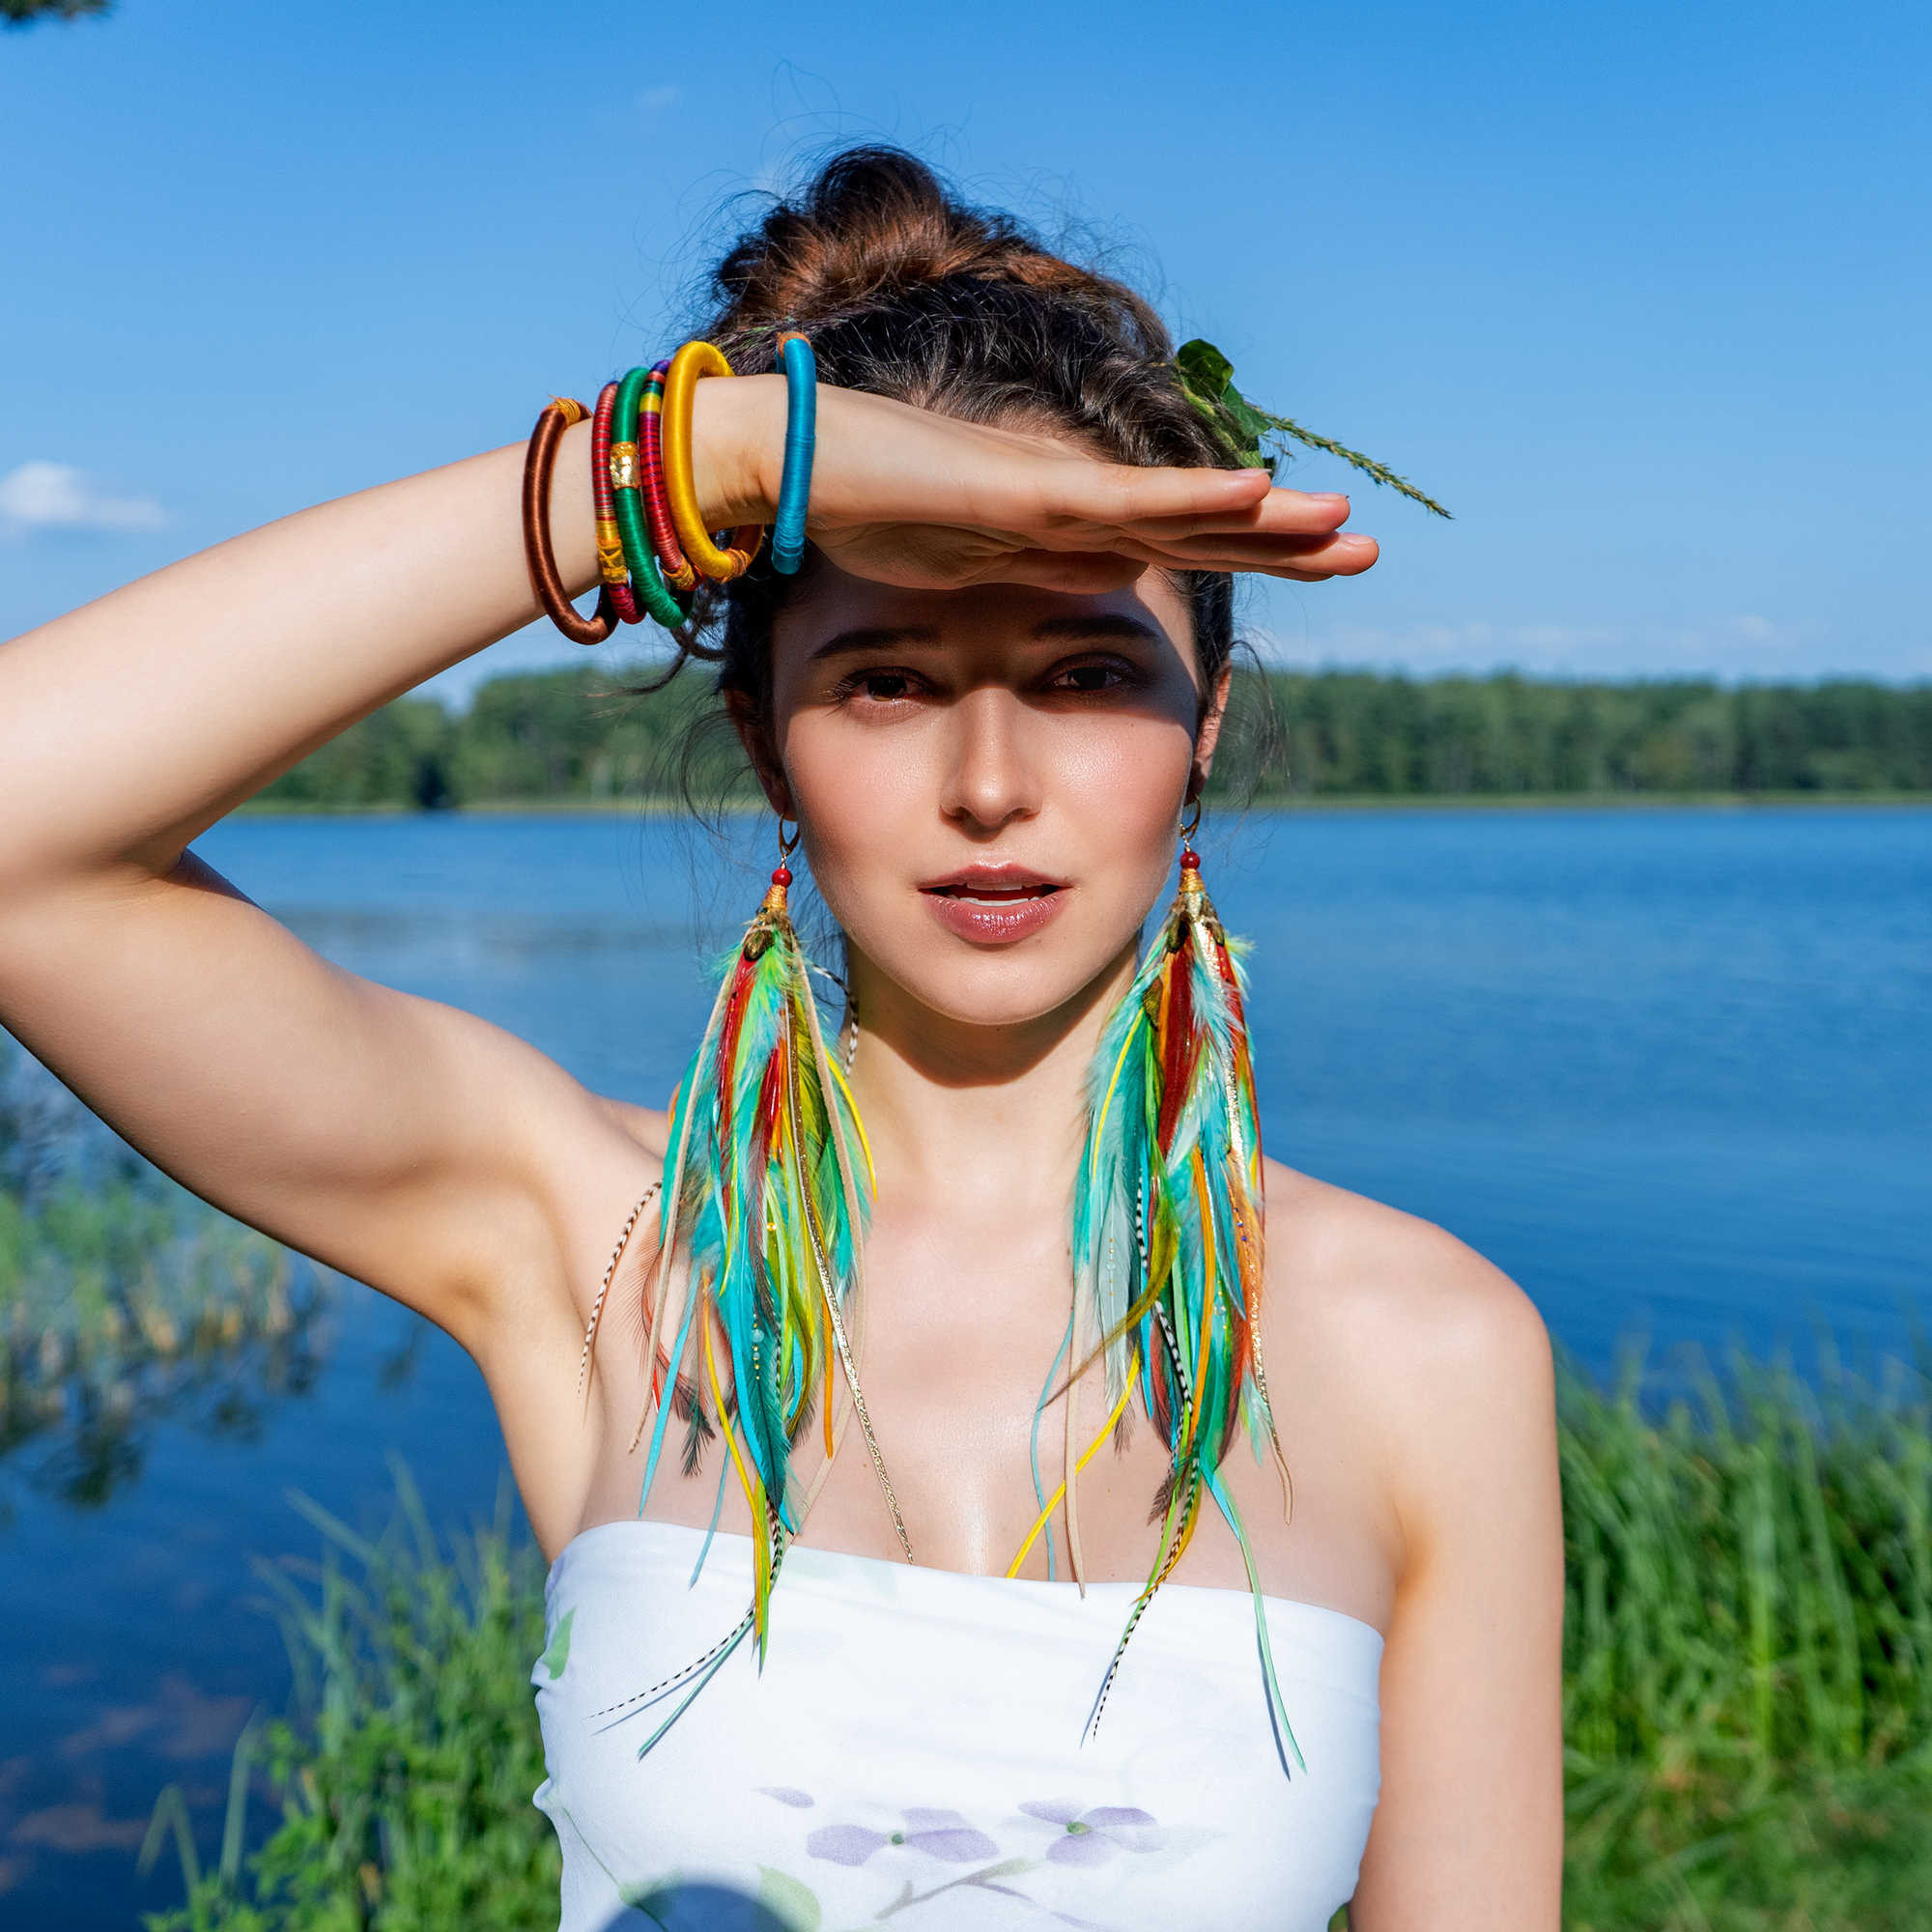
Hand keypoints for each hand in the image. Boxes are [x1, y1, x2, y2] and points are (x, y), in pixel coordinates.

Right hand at [693, 376, 1378, 593]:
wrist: (789, 466)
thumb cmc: (862, 509)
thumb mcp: (968, 567)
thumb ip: (1035, 574)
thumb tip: (1100, 591)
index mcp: (1062, 531)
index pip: (1174, 546)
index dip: (1246, 553)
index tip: (1316, 565)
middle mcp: (1071, 507)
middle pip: (1197, 525)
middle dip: (1283, 540)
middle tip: (1365, 548)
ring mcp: (1050, 494)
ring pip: (1178, 511)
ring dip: (1262, 517)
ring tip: (1343, 525)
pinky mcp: (1021, 491)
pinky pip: (1119, 504)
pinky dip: (1188, 499)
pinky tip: (1254, 494)